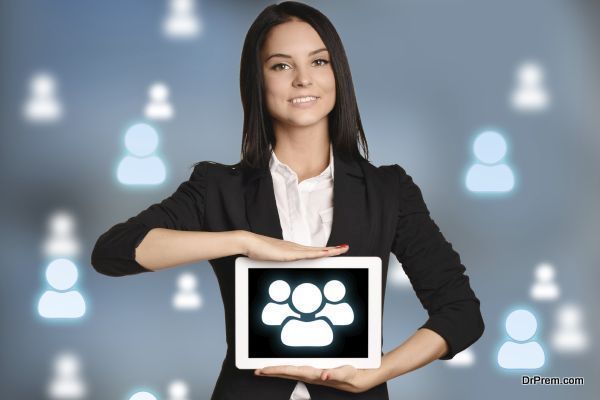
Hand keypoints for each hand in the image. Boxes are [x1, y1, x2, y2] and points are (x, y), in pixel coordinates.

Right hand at [242, 231, 348, 261]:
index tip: (335, 250)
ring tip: (342, 249)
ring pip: (316, 251)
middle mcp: (295, 248)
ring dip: (329, 251)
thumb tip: (280, 261)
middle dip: (332, 249)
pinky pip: (307, 255)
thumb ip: (278, 259)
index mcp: (292, 249)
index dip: (324, 250)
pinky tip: (326, 254)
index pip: (313, 250)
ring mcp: (293, 250)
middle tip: (345, 248)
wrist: (249, 243)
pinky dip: (318, 254)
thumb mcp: (272, 257)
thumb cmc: (258, 250)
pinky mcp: (289, 253)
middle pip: (318, 249)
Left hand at [255, 365, 378, 393]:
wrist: (363, 378)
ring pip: (293, 372)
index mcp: (315, 373)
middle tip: (256, 371)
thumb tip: (323, 376)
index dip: (276, 370)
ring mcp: (314, 374)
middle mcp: (312, 375)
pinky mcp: (318, 373)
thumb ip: (335, 375)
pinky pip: (301, 371)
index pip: (291, 371)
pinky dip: (291, 371)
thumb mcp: (346, 373)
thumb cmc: (354, 375)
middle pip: (288, 373)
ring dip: (279, 371)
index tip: (262, 370)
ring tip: (265, 371)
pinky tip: (283, 371)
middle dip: (272, 372)